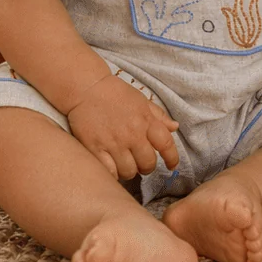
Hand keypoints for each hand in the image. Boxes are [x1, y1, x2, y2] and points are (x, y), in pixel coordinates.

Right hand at [65, 74, 180, 179]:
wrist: (86, 88)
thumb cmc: (116, 93)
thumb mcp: (141, 101)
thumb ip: (159, 116)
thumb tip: (175, 127)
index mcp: (146, 121)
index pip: (166, 144)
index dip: (172, 158)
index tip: (172, 166)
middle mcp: (132, 134)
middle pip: (148, 163)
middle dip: (147, 166)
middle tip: (140, 163)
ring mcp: (114, 143)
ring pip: (129, 172)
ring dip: (129, 171)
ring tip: (124, 164)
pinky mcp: (95, 148)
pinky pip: (109, 172)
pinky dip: (112, 173)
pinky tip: (111, 167)